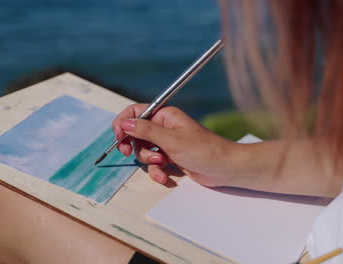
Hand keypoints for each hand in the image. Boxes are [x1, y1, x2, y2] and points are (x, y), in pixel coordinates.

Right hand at [112, 104, 234, 185]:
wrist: (224, 168)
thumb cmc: (204, 150)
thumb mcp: (172, 140)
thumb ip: (146, 131)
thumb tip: (125, 123)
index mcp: (165, 116)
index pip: (136, 112)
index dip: (124, 123)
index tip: (119, 136)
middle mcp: (164, 127)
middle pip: (136, 134)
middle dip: (136, 146)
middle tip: (128, 152)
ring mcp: (167, 144)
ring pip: (144, 151)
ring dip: (149, 161)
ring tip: (162, 163)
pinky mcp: (171, 158)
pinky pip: (155, 164)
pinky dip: (157, 171)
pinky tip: (165, 176)